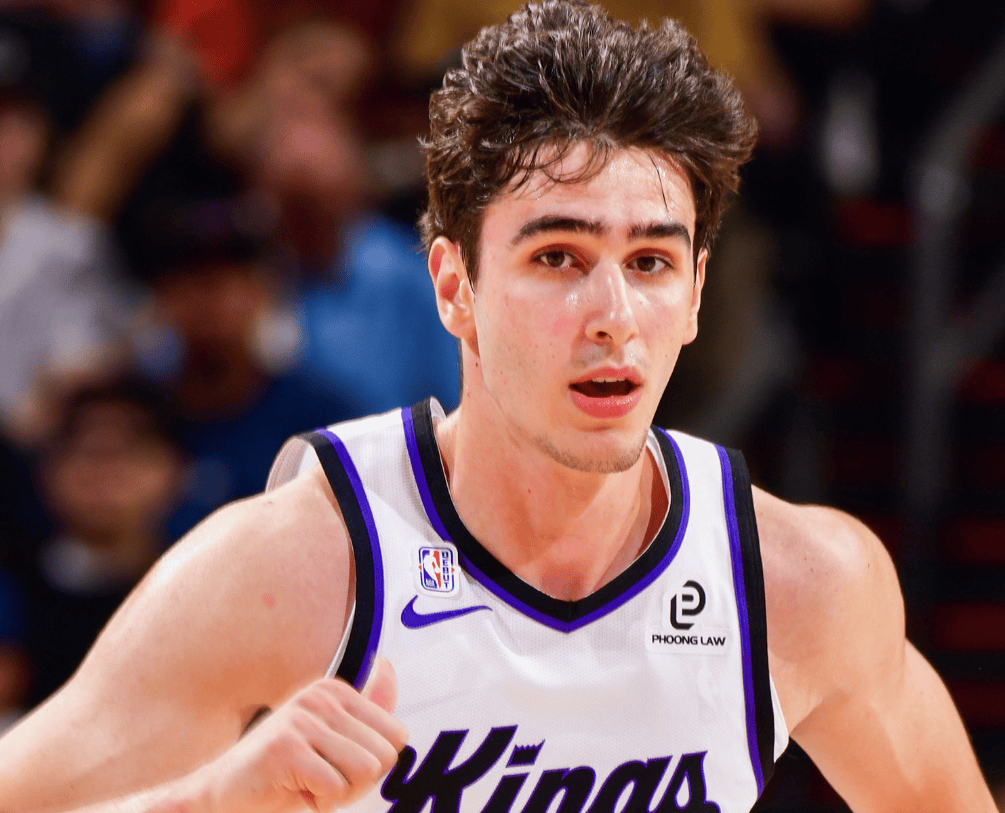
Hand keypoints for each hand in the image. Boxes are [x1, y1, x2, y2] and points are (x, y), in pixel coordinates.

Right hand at [196, 659, 407, 812]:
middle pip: (384, 757)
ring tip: (309, 783)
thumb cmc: (284, 770)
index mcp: (336, 691)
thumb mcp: (332, 737)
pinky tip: (294, 790)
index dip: (374, 765)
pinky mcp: (286, 748)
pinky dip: (319, 802)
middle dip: (358, 782)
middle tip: (322, 780)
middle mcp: (320, 697)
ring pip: (364, 772)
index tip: (339, 766)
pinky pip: (334, 788)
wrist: (223, 792)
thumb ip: (367, 710)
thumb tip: (387, 666)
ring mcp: (302, 719)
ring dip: (340, 793)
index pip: (397, 736)